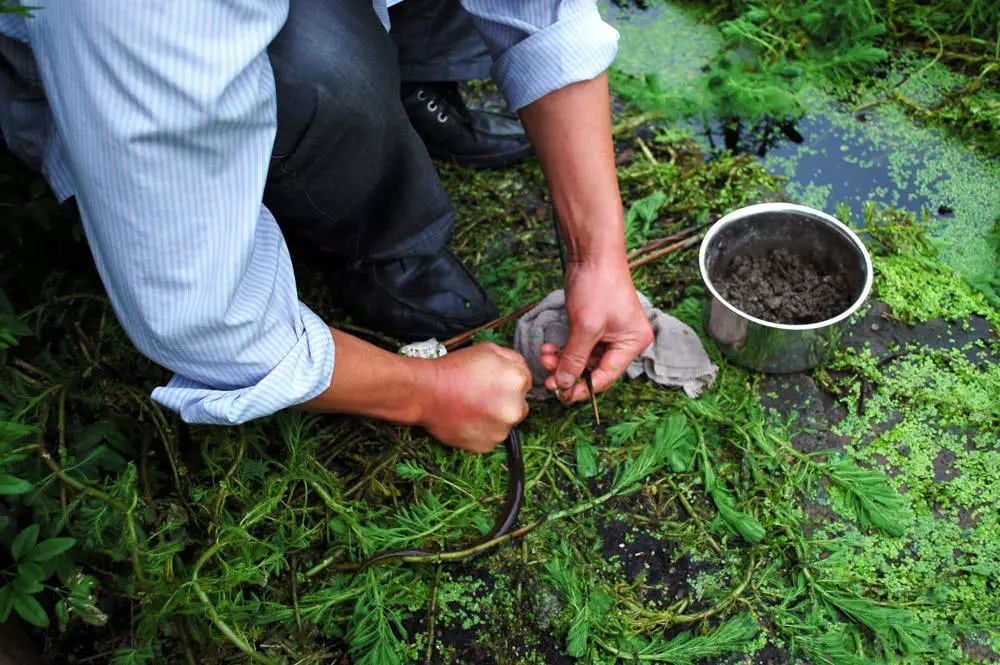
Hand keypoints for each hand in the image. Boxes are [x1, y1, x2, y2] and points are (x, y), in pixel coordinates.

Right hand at [421, 343, 531, 452]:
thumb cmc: (454, 369)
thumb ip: (512, 359)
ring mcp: (500, 430)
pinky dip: (482, 431)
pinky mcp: (486, 446)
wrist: (425, 392)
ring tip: (472, 406)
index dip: (508, 381)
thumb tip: (522, 369)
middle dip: (505, 401)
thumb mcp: (487, 349)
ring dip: (494, 417)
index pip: (525, 383)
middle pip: (519, 406)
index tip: (493, 381)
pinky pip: (490, 438)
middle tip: (482, 394)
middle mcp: (514, 409)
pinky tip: (467, 419)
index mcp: (517, 382)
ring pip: (505, 424)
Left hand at [540, 260, 652, 402]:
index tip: (562, 395)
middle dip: (569, 371)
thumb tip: (565, 384)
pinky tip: (548, 346)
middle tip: (548, 377)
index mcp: (632, 343)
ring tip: (544, 355)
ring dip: (562, 359)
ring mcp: (609, 332)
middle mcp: (625, 340)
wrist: (592, 253)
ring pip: (583, 357)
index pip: (607, 376)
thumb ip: (575, 358)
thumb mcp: (586, 327)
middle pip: (594, 368)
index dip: (584, 388)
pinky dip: (564, 347)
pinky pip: (579, 344)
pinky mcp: (594, 323)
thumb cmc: (598, 286)